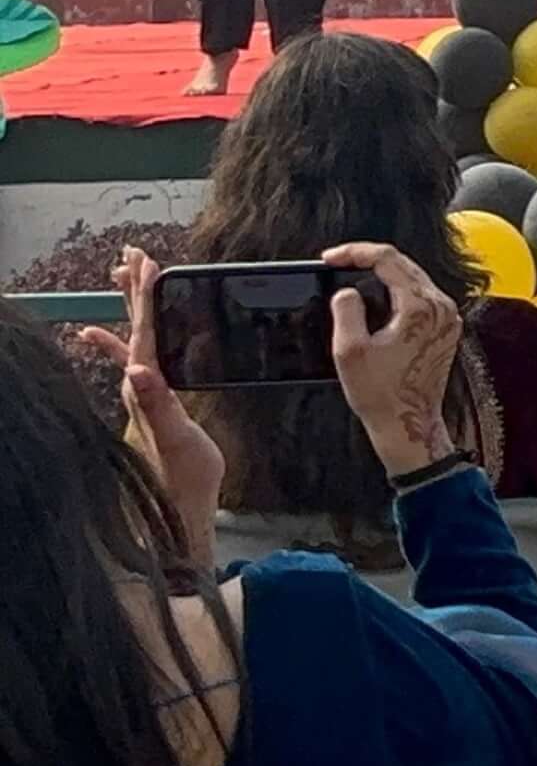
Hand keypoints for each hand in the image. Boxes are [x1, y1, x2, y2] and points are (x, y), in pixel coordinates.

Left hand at [73, 246, 221, 559]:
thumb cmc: (182, 478)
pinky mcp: (154, 404)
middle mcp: (140, 386)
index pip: (143, 332)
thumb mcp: (176, 439)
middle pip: (132, 328)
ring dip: (132, 308)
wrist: (177, 508)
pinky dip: (131, 344)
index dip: (146, 297)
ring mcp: (145, 394)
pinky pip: (140, 361)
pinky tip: (124, 340)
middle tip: (131, 257)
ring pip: (134, 339)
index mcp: (147, 386)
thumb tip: (136, 370)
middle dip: (133, 291)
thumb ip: (157, 404)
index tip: (148, 265)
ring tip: (124, 279)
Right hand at [322, 242, 461, 476]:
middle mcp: (442, 307)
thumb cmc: (381, 394)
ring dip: (384, 275)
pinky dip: (398, 292)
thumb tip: (348, 292)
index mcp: (421, 307)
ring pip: (414, 279)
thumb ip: (346, 311)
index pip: (389, 259)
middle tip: (338, 263)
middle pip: (404, 265)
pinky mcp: (446, 330)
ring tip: (353, 277)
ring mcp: (448, 318)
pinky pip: (421, 297)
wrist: (409, 425)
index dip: (355, 252)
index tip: (330, 258)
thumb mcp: (350, 351)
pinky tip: (377, 300)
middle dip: (369, 260)